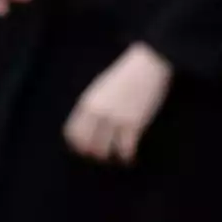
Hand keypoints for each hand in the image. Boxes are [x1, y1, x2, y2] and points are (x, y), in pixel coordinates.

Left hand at [64, 43, 172, 164]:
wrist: (149, 64)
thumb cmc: (126, 74)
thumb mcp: (101, 88)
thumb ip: (92, 106)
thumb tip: (89, 126)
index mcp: (87, 102)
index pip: (72, 133)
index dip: (78, 145)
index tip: (86, 149)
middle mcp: (98, 113)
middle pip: (87, 145)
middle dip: (94, 153)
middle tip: (104, 155)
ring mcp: (115, 119)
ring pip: (104, 151)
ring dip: (110, 156)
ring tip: (117, 156)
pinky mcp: (133, 124)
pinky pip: (125, 150)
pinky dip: (127, 157)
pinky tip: (130, 157)